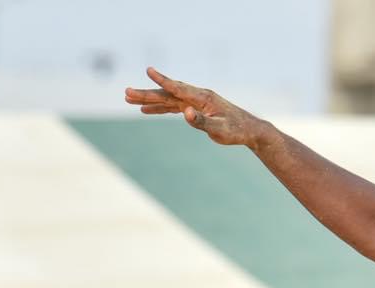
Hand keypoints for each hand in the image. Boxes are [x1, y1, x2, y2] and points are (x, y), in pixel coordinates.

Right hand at [124, 68, 262, 146]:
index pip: (178, 88)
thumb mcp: (220, 129)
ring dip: (149, 100)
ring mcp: (194, 102)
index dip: (163, 80)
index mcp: (202, 98)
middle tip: (126, 93)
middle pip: (167, 93)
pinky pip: (173, 107)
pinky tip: (147, 111)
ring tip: (129, 100)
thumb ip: (202, 122)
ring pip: (167, 99)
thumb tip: (186, 114)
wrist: (248, 130)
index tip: (148, 71)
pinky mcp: (194, 109)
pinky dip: (160, 108)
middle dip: (147, 94)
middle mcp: (196, 96)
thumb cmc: (236, 130)